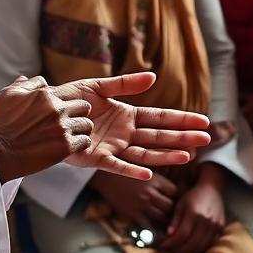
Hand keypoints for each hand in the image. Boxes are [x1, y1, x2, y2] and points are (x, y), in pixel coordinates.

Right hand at [0, 76, 93, 181]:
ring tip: (69, 135)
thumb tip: (36, 80)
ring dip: (80, 129)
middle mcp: (56, 109)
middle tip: (67, 123)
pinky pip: (85, 141)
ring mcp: (62, 128)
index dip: (66, 102)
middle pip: (84, 106)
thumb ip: (26, 84)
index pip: (71, 93)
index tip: (59, 112)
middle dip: (77, 113)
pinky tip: (69, 146)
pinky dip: (79, 143)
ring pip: (87, 124)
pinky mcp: (65, 147)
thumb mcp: (7, 95)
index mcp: (45, 95)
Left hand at [58, 72, 210, 179]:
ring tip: (188, 156)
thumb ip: (124, 83)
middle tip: (207, 140)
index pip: (161, 117)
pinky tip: (148, 175)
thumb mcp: (98, 87)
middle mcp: (124, 133)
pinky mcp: (96, 159)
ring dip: (166, 155)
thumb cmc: (70, 100)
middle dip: (183, 138)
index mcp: (127, 116)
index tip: (204, 121)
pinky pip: (117, 166)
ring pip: (145, 153)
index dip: (182, 119)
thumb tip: (153, 77)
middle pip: (159, 136)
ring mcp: (113, 147)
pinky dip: (132, 172)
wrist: (45, 115)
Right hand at [91, 170, 177, 228]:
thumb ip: (159, 175)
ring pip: (162, 217)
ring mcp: (142, 205)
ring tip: (168, 222)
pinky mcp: (133, 214)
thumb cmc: (126, 168)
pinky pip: (148, 227)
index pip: (177, 192)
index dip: (179, 196)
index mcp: (156, 180)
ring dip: (166, 220)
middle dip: (175, 210)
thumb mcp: (145, 167)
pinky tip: (157, 232)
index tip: (179, 199)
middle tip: (176, 213)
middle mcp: (151, 193)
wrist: (104, 176)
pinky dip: (154, 231)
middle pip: (172, 206)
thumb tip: (174, 178)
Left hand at [159, 170, 226, 252]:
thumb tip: (168, 236)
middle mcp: (206, 220)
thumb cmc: (194, 196)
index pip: (182, 234)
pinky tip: (192, 248)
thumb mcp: (180, 205)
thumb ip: (175, 221)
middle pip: (192, 244)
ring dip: (189, 252)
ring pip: (201, 246)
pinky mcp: (221, 229)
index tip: (163, 245)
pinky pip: (210, 244)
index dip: (171, 243)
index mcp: (194, 212)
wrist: (213, 189)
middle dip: (179, 250)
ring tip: (180, 251)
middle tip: (171, 250)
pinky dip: (200, 249)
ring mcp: (215, 225)